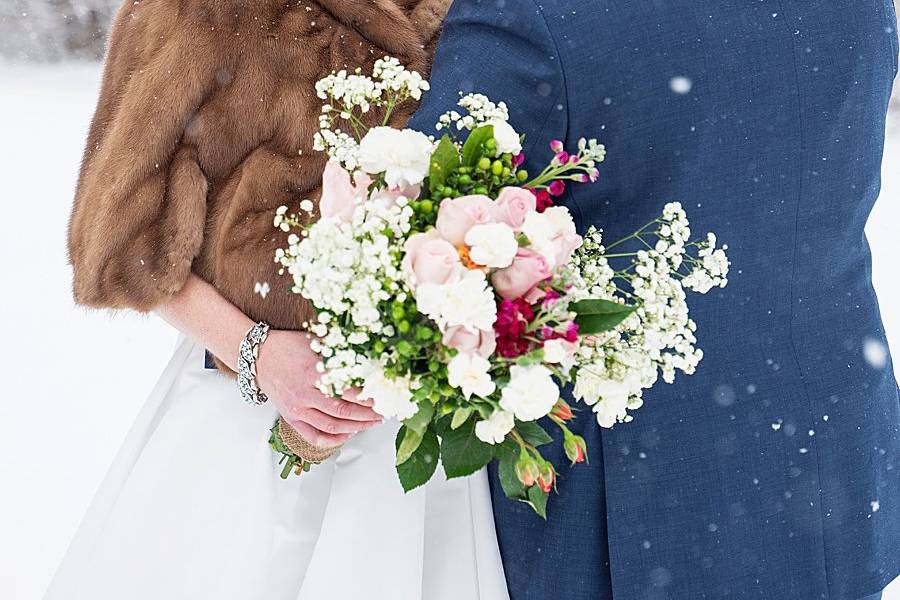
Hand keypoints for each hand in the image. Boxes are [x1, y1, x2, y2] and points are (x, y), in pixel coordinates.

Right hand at [256, 329, 382, 447]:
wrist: (259, 356)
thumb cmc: (289, 347)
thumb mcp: (316, 343)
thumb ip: (339, 353)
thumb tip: (368, 358)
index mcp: (313, 373)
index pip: (347, 391)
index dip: (368, 398)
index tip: (382, 398)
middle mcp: (304, 394)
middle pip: (343, 411)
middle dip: (367, 415)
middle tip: (383, 413)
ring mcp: (297, 409)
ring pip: (332, 426)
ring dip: (356, 427)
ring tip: (371, 423)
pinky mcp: (291, 418)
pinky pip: (314, 436)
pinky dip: (333, 439)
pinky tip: (348, 434)